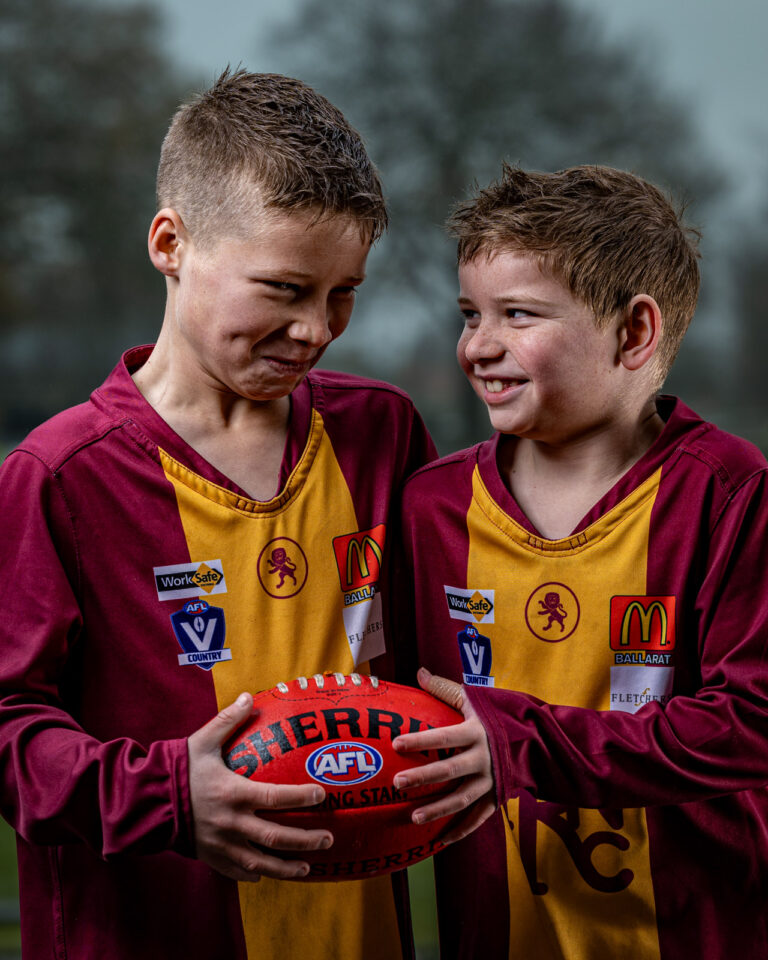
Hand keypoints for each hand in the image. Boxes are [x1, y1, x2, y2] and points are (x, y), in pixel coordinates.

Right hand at [188, 692, 331, 881]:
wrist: (148, 801)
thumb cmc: (180, 769)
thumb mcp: (203, 741)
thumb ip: (227, 720)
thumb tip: (248, 697)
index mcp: (233, 793)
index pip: (275, 798)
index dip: (301, 797)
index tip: (322, 795)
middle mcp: (232, 823)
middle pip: (276, 837)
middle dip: (305, 840)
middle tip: (328, 838)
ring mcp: (222, 845)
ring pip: (261, 863)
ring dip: (287, 867)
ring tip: (308, 866)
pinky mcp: (211, 858)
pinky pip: (238, 871)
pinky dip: (256, 874)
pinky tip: (270, 872)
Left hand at [392, 668, 495, 843]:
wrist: (539, 738)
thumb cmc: (499, 715)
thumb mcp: (475, 699)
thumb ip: (446, 689)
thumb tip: (419, 672)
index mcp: (476, 732)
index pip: (444, 736)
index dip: (421, 740)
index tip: (396, 743)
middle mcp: (483, 758)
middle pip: (449, 770)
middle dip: (423, 778)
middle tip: (397, 784)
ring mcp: (491, 780)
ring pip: (462, 798)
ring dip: (438, 809)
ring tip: (414, 817)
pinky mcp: (497, 797)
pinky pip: (478, 818)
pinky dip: (461, 830)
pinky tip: (441, 841)